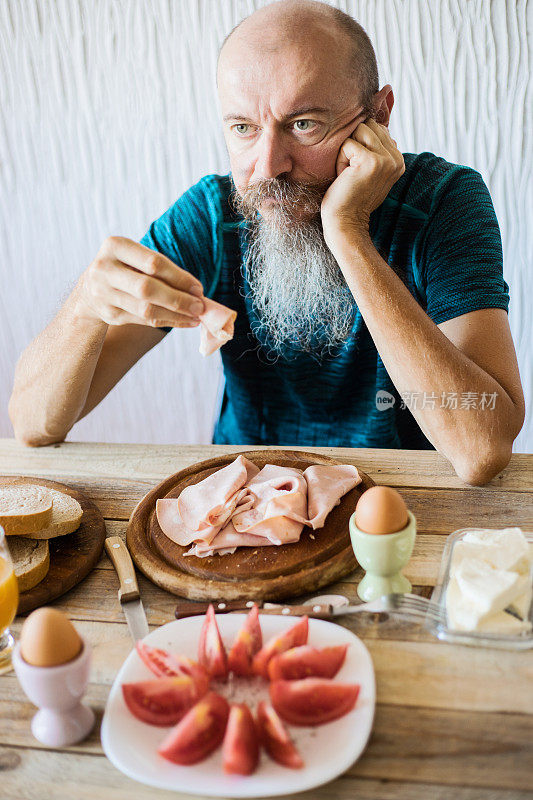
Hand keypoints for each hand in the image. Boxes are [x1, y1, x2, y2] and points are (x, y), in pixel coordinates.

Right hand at [74, 237, 204, 327]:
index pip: (153, 263)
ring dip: (175, 315)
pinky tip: (183, 321)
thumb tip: (196, 291)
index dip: (179, 277)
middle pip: (147, 288)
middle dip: (178, 299)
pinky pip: (144, 320)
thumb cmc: (126, 269)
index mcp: (115, 246)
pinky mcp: (109, 314)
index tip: (198, 289)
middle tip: (200, 307)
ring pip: (146, 309)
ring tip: (195, 317)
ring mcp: (103, 294)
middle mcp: (104, 269)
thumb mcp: (136, 258)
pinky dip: (167, 321)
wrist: (90, 290)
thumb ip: (162, 269)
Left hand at [321, 118, 404, 248]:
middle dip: (353, 146)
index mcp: (398, 159)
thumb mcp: (369, 170)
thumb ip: (377, 148)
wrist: (346, 222)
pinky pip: (347, 144)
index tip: (360, 172)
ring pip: (359, 131)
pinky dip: (340, 160)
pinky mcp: (371, 161)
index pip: (377, 129)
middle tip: (353, 173)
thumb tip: (376, 121)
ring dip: (346, 152)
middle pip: (368, 126)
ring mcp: (386, 160)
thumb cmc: (351, 196)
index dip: (361, 146)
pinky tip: (345, 177)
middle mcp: (396, 158)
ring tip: (349, 174)